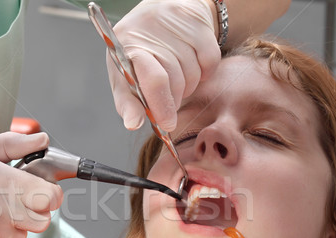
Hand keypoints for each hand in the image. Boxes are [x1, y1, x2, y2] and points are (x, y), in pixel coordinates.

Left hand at [109, 0, 219, 131]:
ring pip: (192, 74)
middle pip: (175, 81)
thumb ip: (128, 102)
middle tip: (167, 102)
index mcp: (126, 46)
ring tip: (177, 79)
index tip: (167, 124)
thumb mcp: (125, 78)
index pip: (153, 80)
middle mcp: (149, 29)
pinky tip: (193, 67)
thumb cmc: (140, 56)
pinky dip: (205, 72)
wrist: (161, 16)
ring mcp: (175, 22)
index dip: (161, 105)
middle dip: (172, 101)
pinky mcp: (197, 20)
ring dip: (187, 87)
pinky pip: (210, 61)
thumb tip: (132, 123)